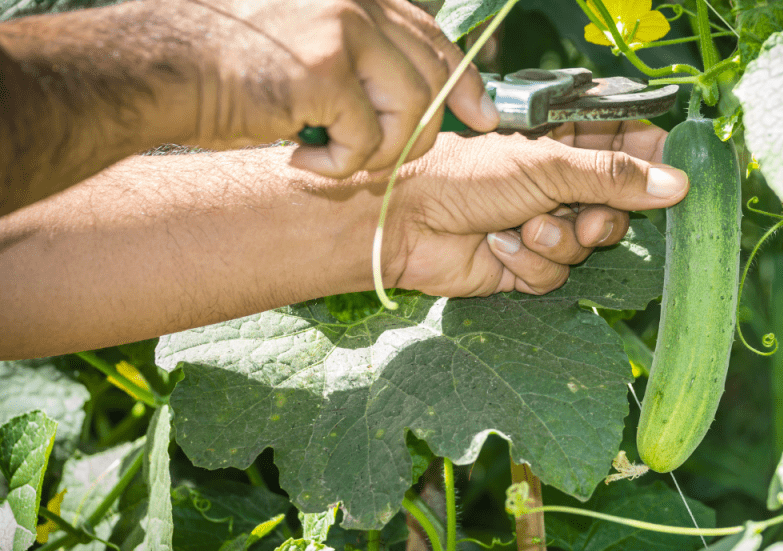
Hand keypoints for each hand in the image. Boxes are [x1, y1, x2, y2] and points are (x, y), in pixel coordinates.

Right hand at [181, 0, 497, 175]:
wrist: (161, 69)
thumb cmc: (225, 64)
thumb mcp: (304, 42)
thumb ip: (357, 53)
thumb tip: (412, 90)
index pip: (434, 37)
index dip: (464, 82)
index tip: (483, 117)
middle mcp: (357, 3)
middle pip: (433, 79)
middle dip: (417, 134)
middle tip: (375, 158)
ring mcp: (343, 30)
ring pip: (412, 112)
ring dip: (378, 154)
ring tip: (332, 158)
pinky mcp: (325, 70)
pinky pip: (369, 139)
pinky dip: (341, 166)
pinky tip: (302, 160)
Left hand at [384, 121, 687, 296]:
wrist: (408, 223)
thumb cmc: (469, 177)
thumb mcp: (549, 167)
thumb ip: (615, 176)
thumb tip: (678, 184)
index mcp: (564, 146)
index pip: (626, 148)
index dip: (649, 162)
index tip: (668, 174)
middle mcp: (557, 186)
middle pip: (617, 208)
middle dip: (602, 218)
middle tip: (584, 219)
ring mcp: (542, 226)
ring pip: (587, 247)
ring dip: (556, 242)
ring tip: (524, 228)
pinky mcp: (524, 265)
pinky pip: (554, 275)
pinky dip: (528, 264)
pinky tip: (498, 248)